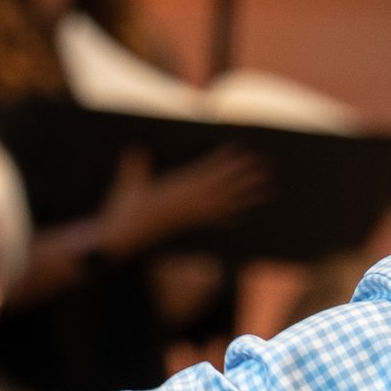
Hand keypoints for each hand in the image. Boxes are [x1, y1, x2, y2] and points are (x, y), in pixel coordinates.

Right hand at [97, 146, 267, 260]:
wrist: (122, 240)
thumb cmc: (123, 212)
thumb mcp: (126, 187)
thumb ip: (134, 168)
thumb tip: (135, 150)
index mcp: (178, 191)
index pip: (208, 173)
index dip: (226, 161)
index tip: (243, 150)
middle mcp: (190, 204)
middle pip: (224, 187)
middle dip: (245, 175)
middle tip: (267, 166)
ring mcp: (191, 216)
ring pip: (225, 204)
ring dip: (247, 196)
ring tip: (267, 188)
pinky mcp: (188, 226)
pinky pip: (213, 221)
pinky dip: (228, 217)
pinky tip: (242, 216)